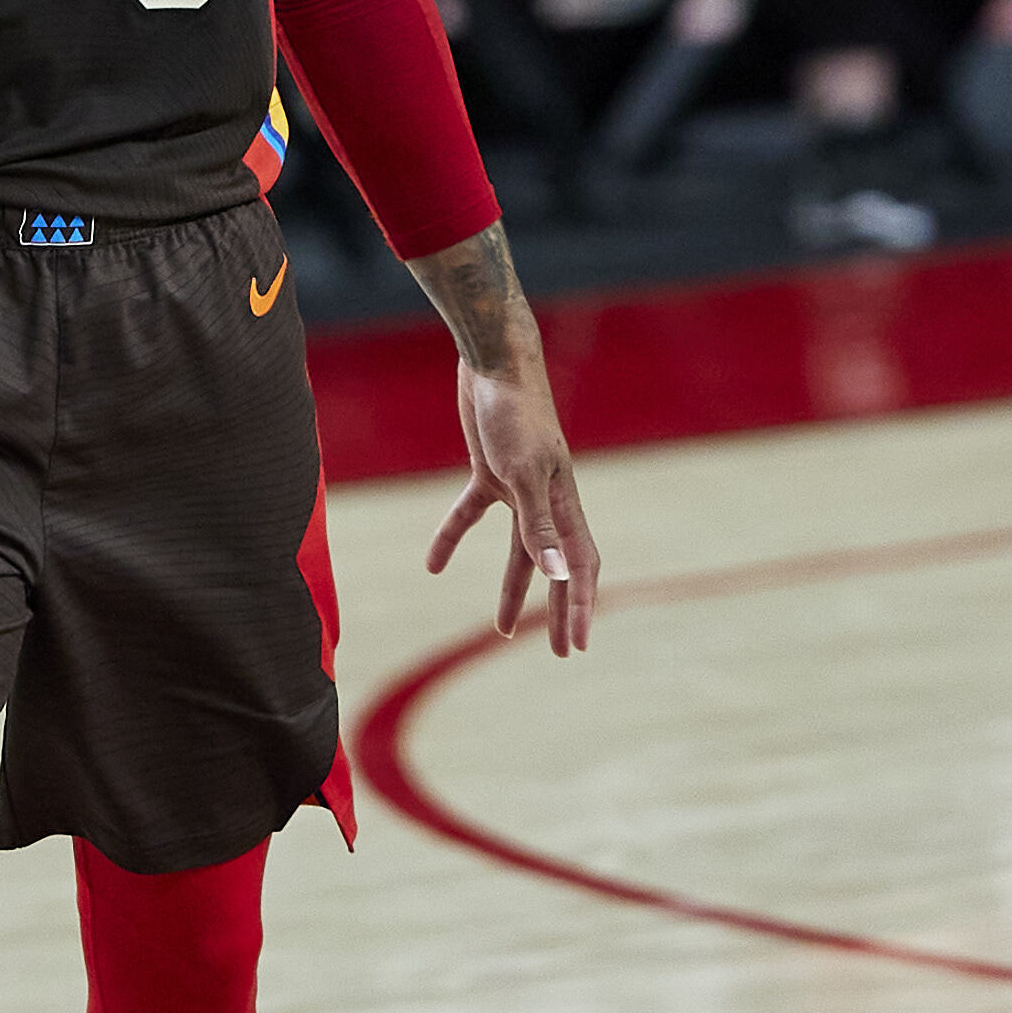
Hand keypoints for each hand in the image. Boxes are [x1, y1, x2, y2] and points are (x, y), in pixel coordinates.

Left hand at [425, 346, 597, 656]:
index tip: (574, 647)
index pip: (579, 566)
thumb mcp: (523, 473)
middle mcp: (547, 499)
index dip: (578, 607)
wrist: (494, 362)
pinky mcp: (488, 471)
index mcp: (564, 503)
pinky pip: (471, 513)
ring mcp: (518, 486)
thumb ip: (539, 526)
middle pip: (554, 566)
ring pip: (518, 549)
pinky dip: (452, 537)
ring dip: (511, 587)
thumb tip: (557, 576)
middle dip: (555, 610)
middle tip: (558, 651)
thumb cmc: (515, 413)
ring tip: (500, 629)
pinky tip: (432, 565)